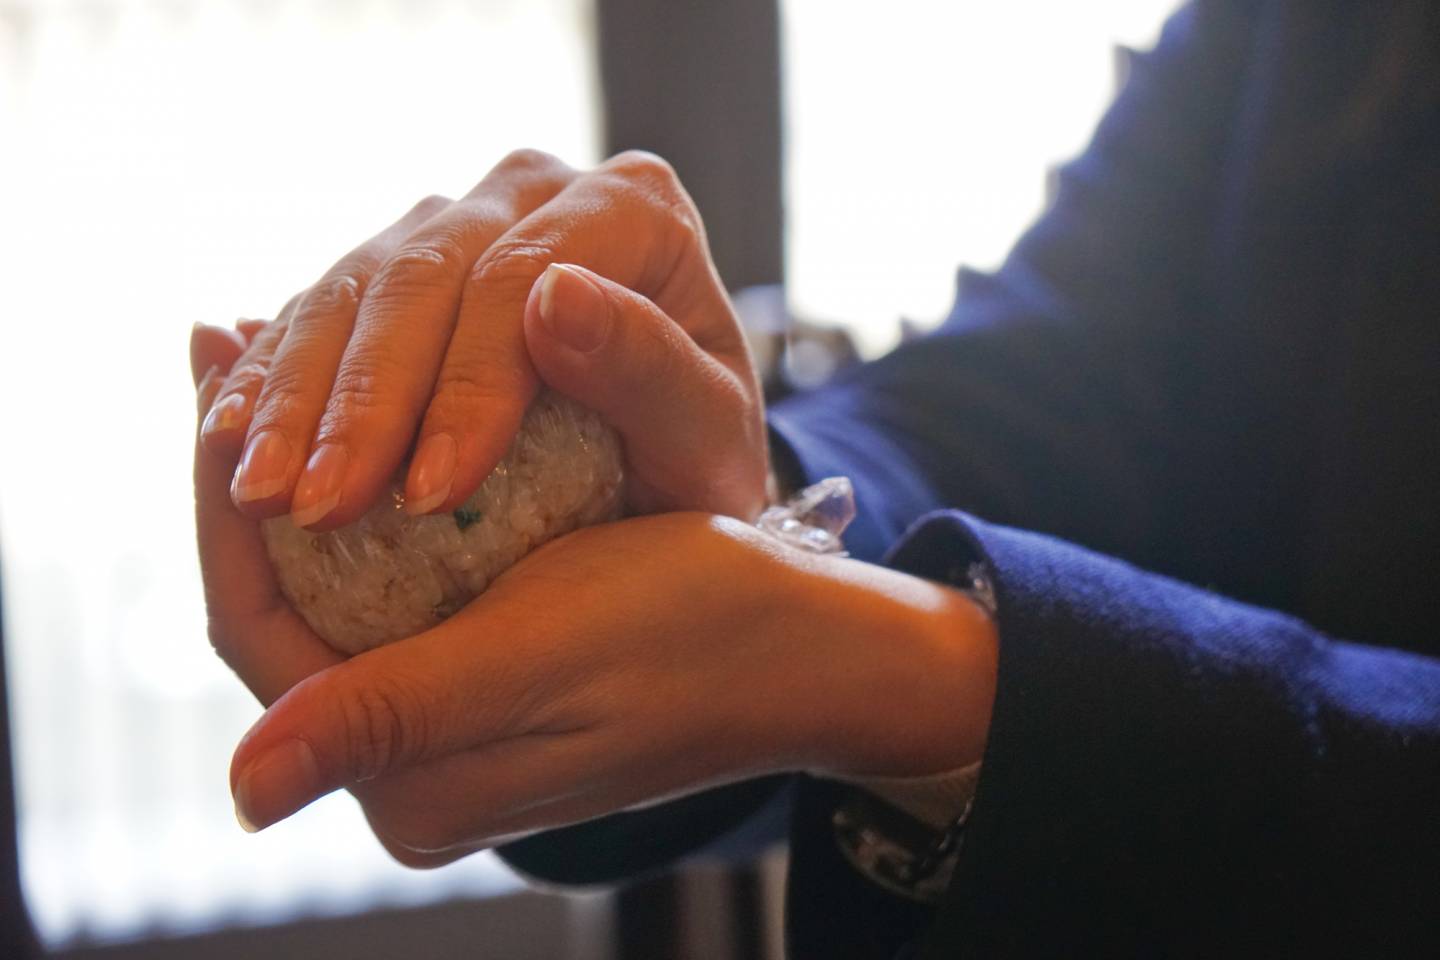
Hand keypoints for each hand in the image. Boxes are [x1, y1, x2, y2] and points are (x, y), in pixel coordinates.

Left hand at [194, 353, 995, 863]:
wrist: (806, 646)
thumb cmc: (692, 633)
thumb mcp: (536, 656)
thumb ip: (391, 716)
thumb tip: (242, 794)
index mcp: (407, 783)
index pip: (259, 629)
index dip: (222, 499)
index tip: (219, 368)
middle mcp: (410, 766)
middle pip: (285, 603)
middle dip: (254, 467)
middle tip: (233, 335)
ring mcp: (446, 724)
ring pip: (331, 580)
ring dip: (304, 463)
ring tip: (284, 348)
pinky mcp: (482, 678)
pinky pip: (388, 576)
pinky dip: (366, 486)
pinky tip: (366, 408)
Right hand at [199, 150, 768, 530]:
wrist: (668, 454)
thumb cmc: (698, 454)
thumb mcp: (709, 436)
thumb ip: (651, 369)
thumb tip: (554, 296)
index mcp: (631, 208)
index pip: (521, 280)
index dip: (465, 387)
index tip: (428, 493)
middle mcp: (534, 191)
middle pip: (422, 276)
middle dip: (361, 403)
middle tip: (313, 507)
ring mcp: (459, 216)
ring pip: (353, 286)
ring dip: (294, 396)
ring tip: (257, 494)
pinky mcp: (397, 260)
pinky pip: (318, 307)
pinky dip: (271, 378)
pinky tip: (232, 443)